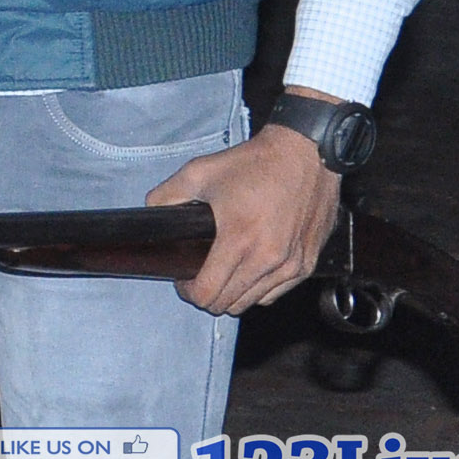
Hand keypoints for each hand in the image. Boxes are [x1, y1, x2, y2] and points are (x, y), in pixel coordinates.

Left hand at [147, 114, 344, 313]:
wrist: (306, 153)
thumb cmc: (255, 162)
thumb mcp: (200, 172)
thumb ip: (166, 195)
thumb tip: (150, 212)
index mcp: (239, 239)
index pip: (207, 294)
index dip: (188, 292)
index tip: (184, 279)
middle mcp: (268, 259)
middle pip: (227, 304)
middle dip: (207, 295)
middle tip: (201, 275)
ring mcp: (291, 265)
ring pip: (252, 303)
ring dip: (233, 294)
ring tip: (225, 272)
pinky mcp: (307, 264)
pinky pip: (275, 293)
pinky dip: (259, 289)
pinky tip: (250, 269)